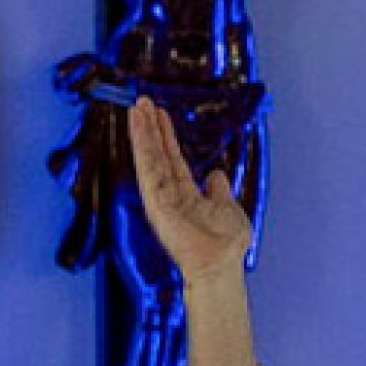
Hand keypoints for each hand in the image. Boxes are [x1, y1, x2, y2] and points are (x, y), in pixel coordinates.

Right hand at [128, 96, 252, 282]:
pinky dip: (142, 146)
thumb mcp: (228, 208)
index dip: (166, 137)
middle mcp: (170, 195)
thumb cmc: (226, 244)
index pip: (172, 159)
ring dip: (142, 132)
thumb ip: (219, 191)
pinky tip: (138, 126)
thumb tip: (216, 174)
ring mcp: (161, 198)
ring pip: (149, 158)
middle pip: (158, 154)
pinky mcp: (156, 202)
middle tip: (142, 102)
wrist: (221, 264)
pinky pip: (148, 168)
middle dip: (150, 128)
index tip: (160, 115)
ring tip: (137, 106)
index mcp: (187, 195)